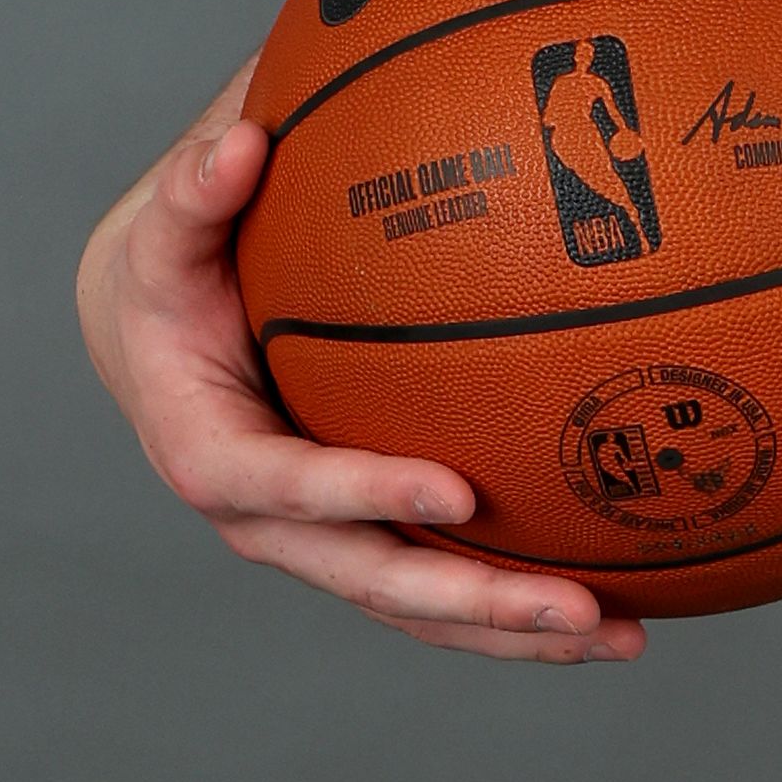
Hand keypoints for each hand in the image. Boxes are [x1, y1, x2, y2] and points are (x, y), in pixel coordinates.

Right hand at [73, 105, 637, 659]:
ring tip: (624, 637)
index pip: (289, 487)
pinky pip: (444, 592)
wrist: (157, 344)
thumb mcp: (163, 237)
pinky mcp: (366, 546)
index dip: (368, 496)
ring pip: (421, 611)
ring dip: (518, 631)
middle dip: (475, 603)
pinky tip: (621, 611)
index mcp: (209, 456)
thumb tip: (236, 143)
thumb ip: (191, 194)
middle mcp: (265, 524)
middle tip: (575, 606)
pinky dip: (520, 611)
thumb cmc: (170, 280)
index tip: (457, 494)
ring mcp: (321, 546)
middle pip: (374, 579)